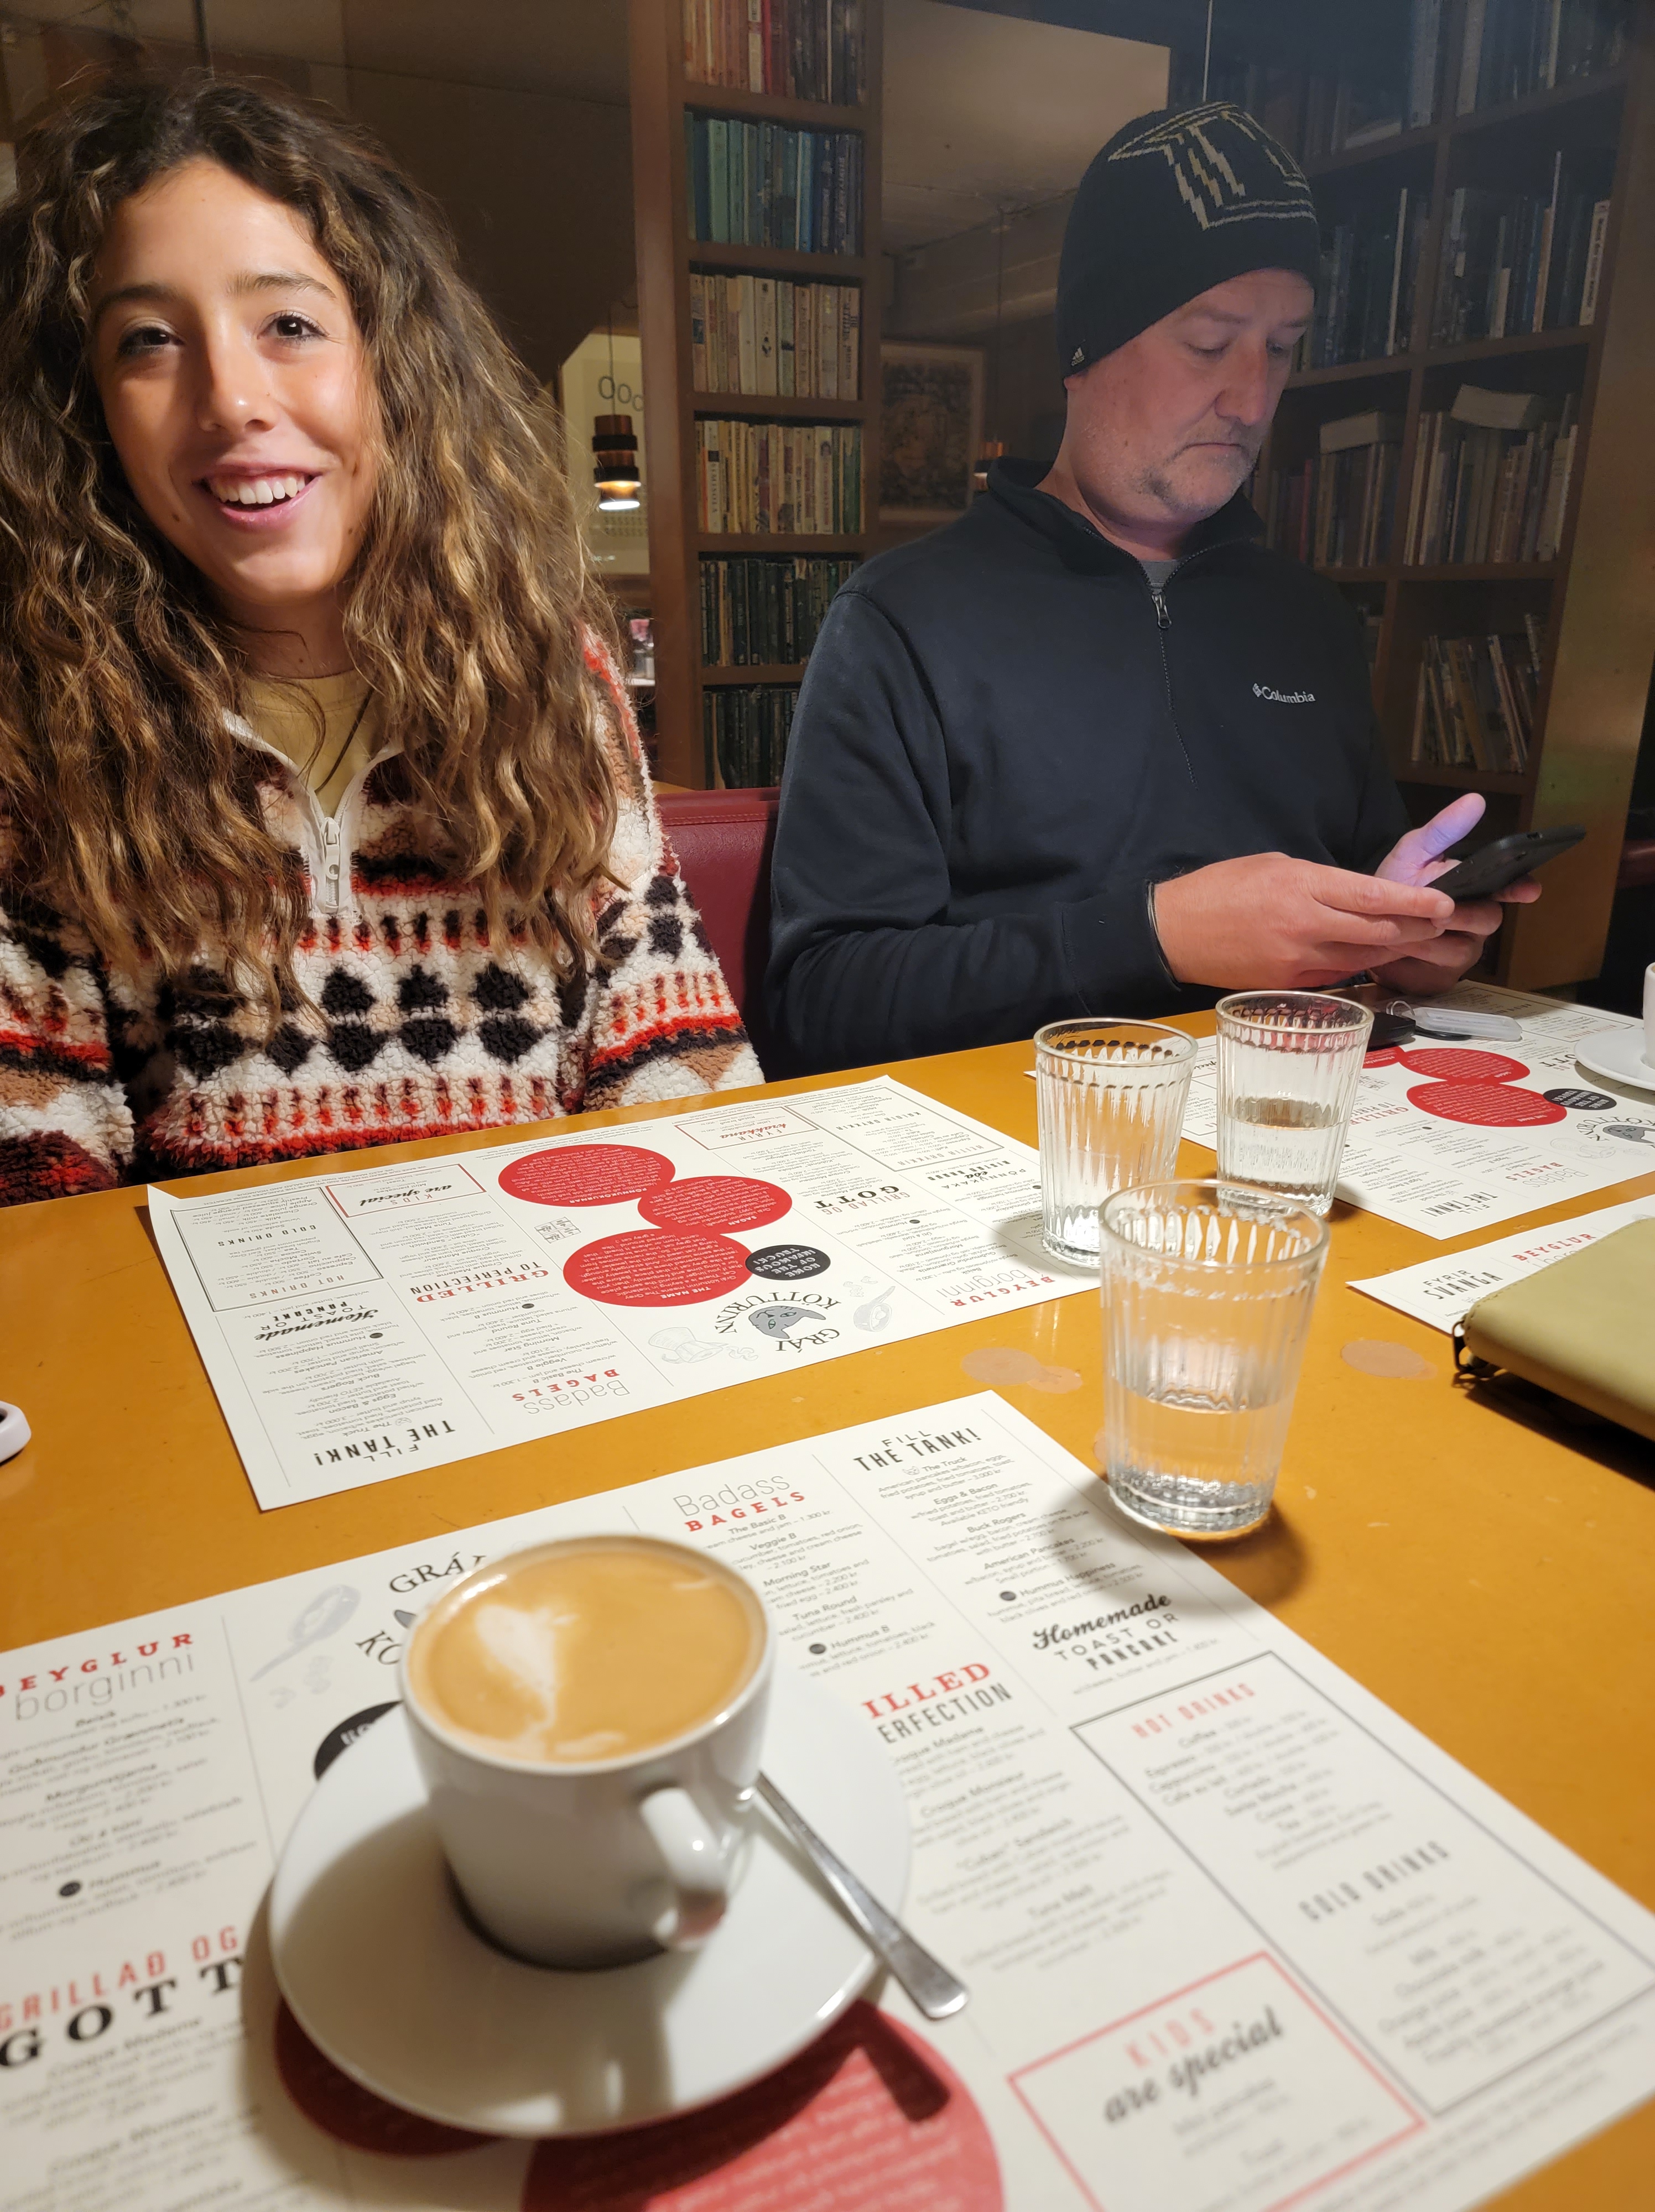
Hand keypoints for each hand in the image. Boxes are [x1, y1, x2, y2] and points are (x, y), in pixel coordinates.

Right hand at [1152, 852, 1456, 988]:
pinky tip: (1373, 955)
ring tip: (1419, 937)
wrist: (1172, 933)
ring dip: (1394, 948)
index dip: (1414, 900)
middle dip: (1416, 926)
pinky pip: (1335, 973)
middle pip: (1378, 931)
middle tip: (1445, 920)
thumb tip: (1352, 894)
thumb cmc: (1218, 891)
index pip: (1372, 896)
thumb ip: (1317, 882)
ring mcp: (1297, 960)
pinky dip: (1358, 963)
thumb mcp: (1272, 866)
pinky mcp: (1288, 983)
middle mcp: (1305, 926)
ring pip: (1363, 957)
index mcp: (1301, 887)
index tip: (1444, 901)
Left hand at [1371, 794, 1541, 992]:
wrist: (1359, 922)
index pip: (1510, 887)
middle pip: (1490, 920)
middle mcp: (1475, 918)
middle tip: (1442, 914)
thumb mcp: (1414, 851)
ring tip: (1411, 928)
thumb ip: (1443, 830)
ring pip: (1465, 948)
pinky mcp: (1442, 973)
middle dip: (1466, 916)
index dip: (1521, 888)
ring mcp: (1462, 948)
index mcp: (1475, 888)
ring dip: (1436, 938)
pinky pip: (1441, 968)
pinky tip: (1401, 946)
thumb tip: (1476, 800)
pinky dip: (1420, 956)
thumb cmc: (1395, 884)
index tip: (1529, 889)